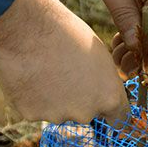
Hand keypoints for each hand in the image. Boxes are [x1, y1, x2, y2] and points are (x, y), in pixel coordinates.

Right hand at [0, 0, 129, 125]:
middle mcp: (85, 113)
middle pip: (85, 112)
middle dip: (78, 99)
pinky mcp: (31, 115)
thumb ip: (103, 81)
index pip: (120, 118)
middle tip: (65, 72)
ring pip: (58, 110)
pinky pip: (36, 108)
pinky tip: (30, 74)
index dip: (111, 110)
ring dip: (53, 97)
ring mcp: (58, 116)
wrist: (28, 28)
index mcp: (109, 97)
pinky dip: (33, 96)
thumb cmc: (67, 33)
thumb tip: (99, 90)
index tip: (106, 106)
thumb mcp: (99, 55)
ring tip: (44, 68)